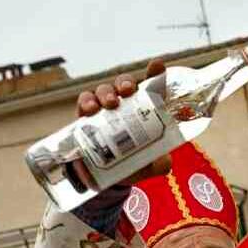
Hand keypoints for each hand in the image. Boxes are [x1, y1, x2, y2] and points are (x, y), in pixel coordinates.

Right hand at [70, 60, 171, 187]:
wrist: (108, 180)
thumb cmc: (134, 166)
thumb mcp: (151, 166)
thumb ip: (160, 162)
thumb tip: (164, 162)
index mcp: (144, 109)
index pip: (151, 86)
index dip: (154, 74)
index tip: (157, 67)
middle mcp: (124, 105)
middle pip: (124, 84)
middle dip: (125, 83)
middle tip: (128, 91)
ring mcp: (104, 110)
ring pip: (104, 90)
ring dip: (106, 92)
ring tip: (110, 104)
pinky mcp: (86, 118)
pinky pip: (83, 103)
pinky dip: (86, 102)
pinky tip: (89, 110)